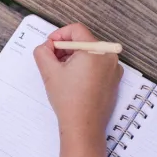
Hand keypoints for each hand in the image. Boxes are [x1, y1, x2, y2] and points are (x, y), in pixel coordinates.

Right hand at [34, 23, 122, 137]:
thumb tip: (45, 46)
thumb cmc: (70, 101)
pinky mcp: (113, 80)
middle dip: (65, 49)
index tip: (50, 47)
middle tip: (52, 62)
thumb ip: (42, 51)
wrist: (83, 126)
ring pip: (90, 54)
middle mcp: (109, 56)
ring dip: (74, 58)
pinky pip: (98, 66)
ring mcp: (114, 69)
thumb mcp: (49, 71)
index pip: (76, 30)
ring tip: (63, 74)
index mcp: (96, 50)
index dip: (59, 35)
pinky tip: (74, 82)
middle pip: (84, 41)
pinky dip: (85, 68)